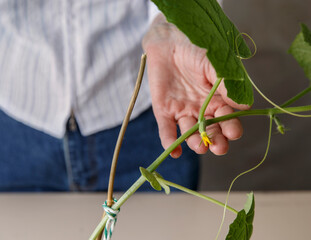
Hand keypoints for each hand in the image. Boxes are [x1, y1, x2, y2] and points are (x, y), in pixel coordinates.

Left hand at [142, 14, 248, 157]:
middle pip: (211, 132)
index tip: (233, 132)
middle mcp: (202, 110)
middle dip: (216, 141)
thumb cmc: (197, 49)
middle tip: (218, 146)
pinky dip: (170, 142)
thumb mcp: (215, 64)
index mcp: (219, 100)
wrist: (169, 39)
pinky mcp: (164, 110)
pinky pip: (167, 130)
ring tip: (199, 146)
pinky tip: (175, 152)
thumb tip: (244, 107)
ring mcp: (183, 111)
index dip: (231, 128)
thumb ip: (226, 85)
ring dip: (195, 143)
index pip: (228, 120)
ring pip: (191, 133)